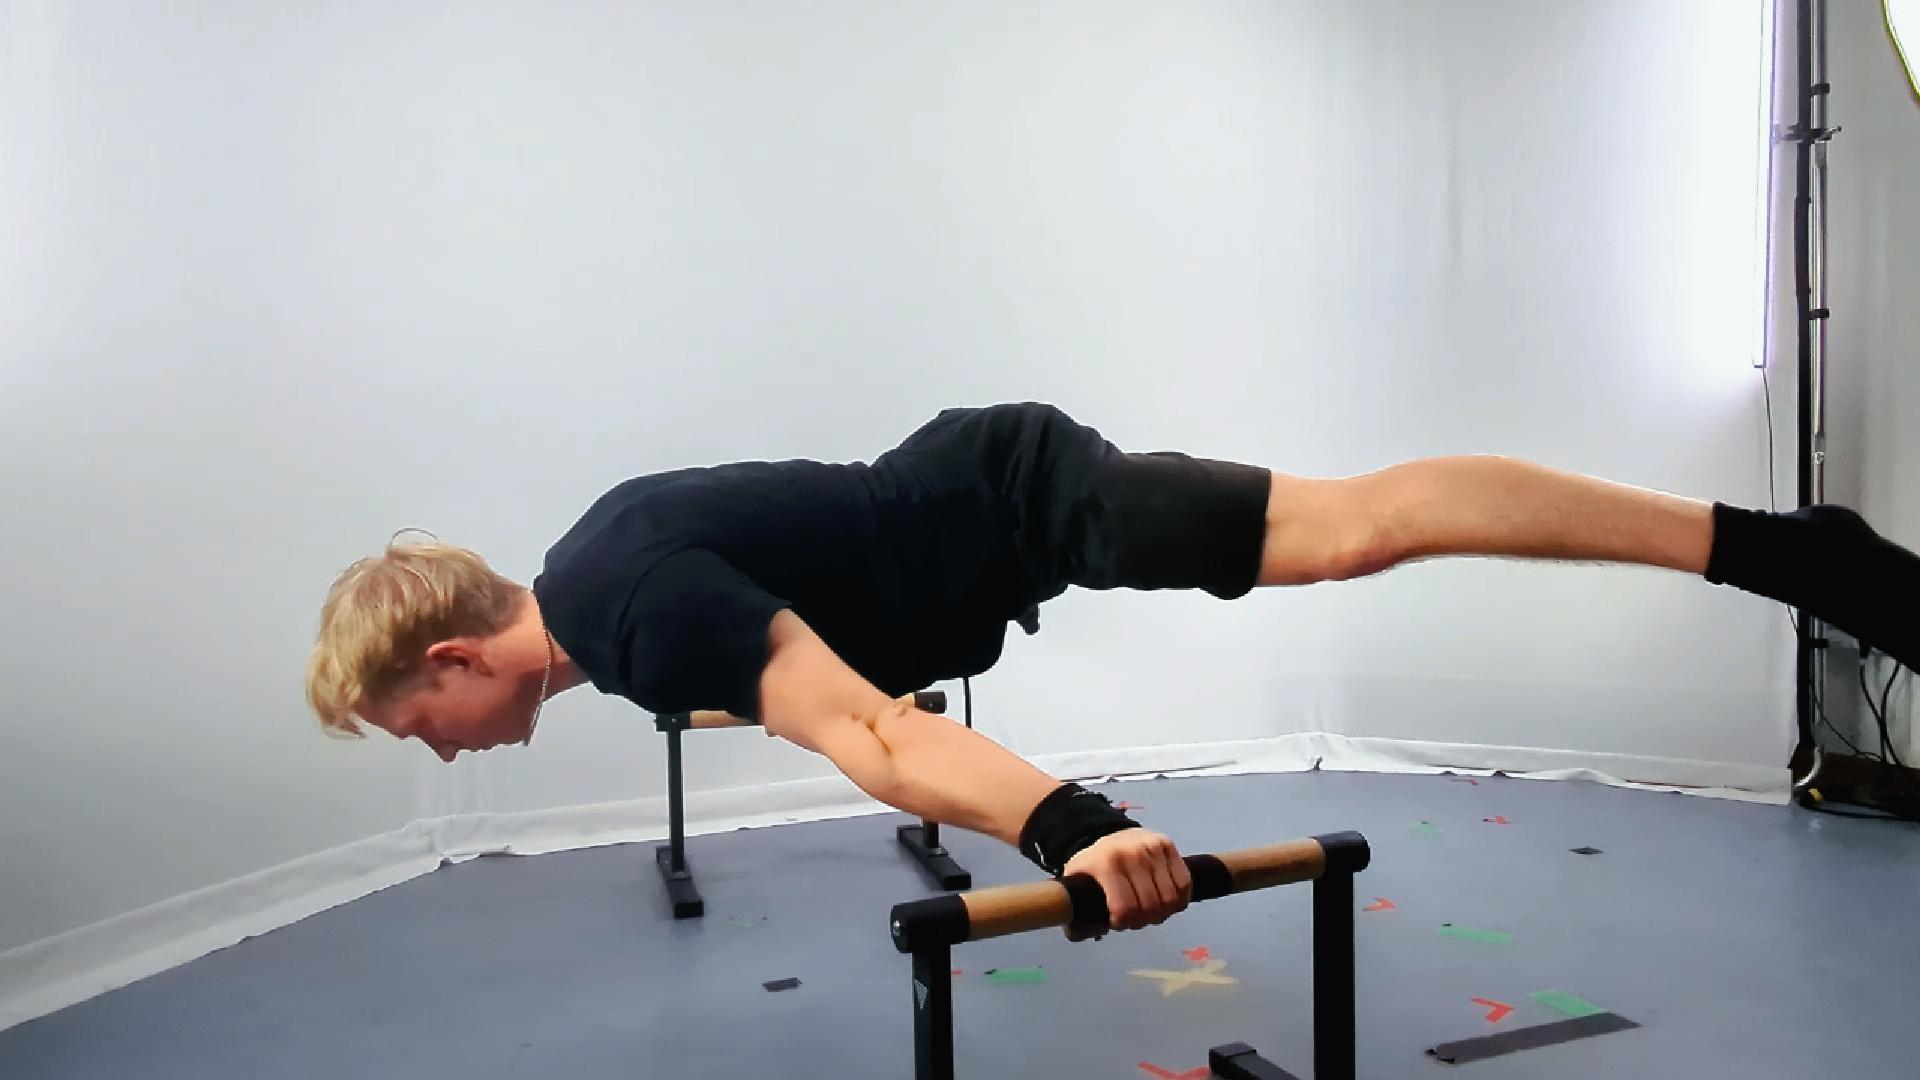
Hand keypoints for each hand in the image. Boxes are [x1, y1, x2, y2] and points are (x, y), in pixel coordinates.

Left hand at [1060, 829, 1190, 940]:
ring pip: (1170, 899)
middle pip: (1150, 907)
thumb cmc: (1095, 863)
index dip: (1123, 923)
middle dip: (1143, 920)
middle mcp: (1133, 853)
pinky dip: (1179, 900)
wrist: (1111, 832)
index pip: (1125, 908)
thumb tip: (1077, 933)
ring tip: (1151, 911)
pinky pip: (1184, 884)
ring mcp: (1153, 848)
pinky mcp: (1168, 846)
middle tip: (1136, 919)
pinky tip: (1167, 902)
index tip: (1118, 922)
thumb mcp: (1076, 879)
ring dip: (1162, 913)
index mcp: (1107, 863)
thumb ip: (1073, 905)